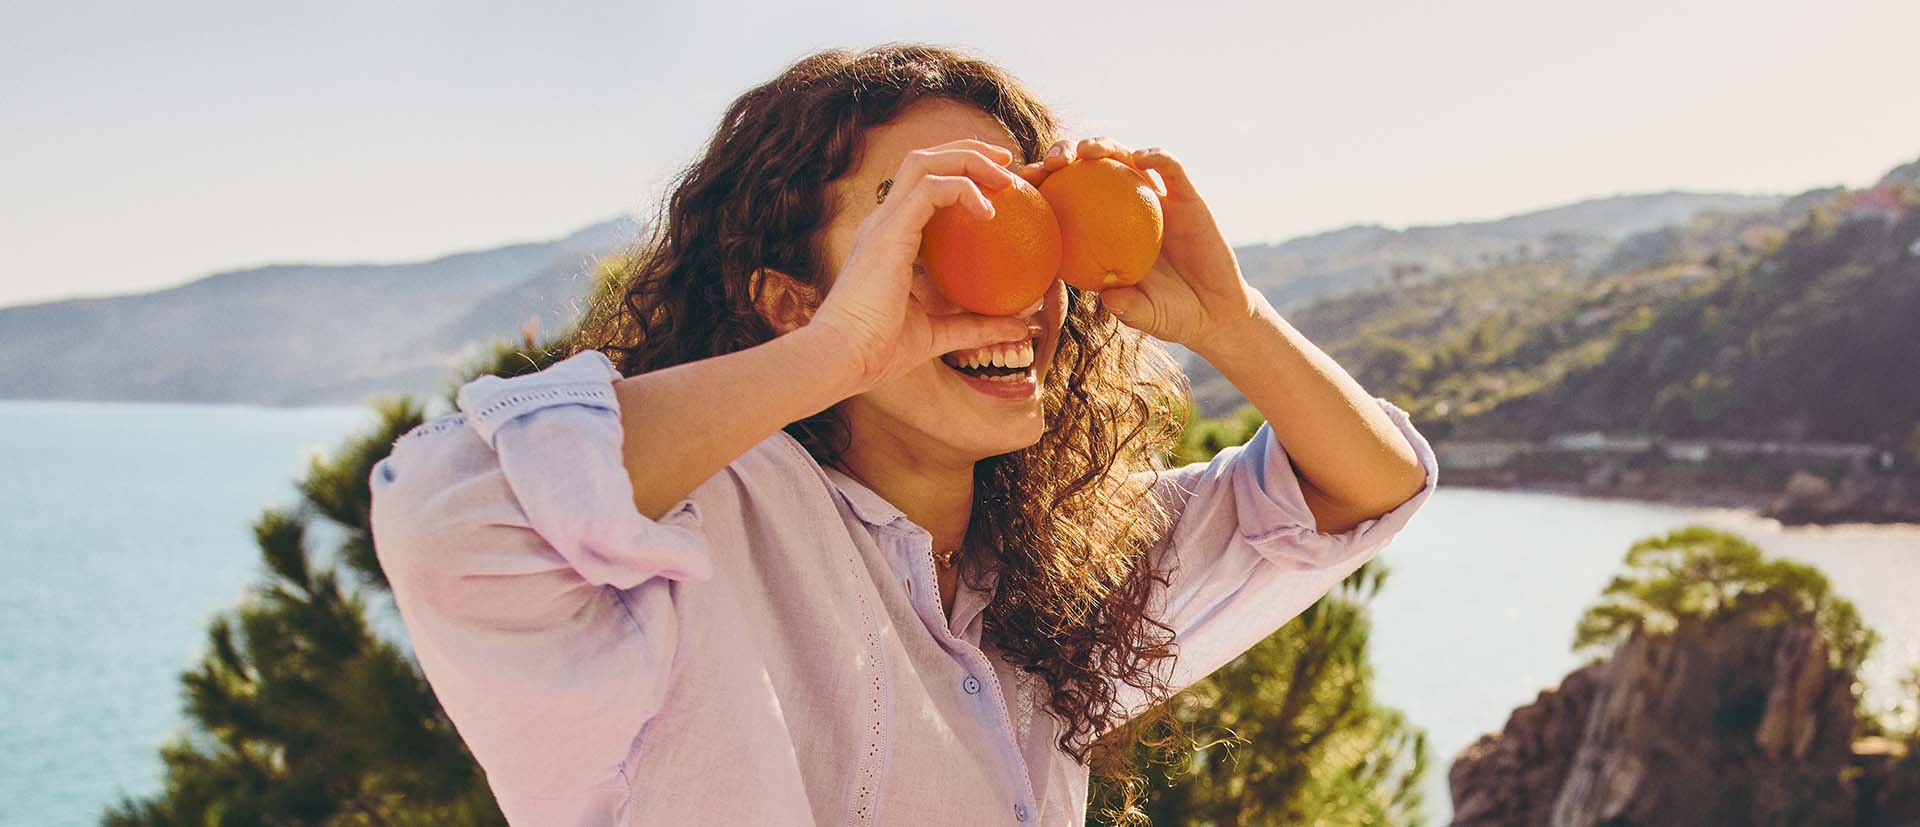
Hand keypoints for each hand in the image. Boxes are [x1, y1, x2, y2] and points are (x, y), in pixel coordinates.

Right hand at [808, 139, 1037, 394]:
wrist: (843, 359)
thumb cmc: (878, 351)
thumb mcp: (937, 334)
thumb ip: (975, 326)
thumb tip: (1018, 328)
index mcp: (889, 238)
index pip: (923, 186)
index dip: (960, 174)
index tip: (999, 186)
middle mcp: (883, 222)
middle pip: (923, 160)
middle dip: (967, 150)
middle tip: (1007, 162)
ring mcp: (883, 222)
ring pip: (924, 161)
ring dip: (968, 158)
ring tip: (1004, 174)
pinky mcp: (889, 231)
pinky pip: (932, 189)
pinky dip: (963, 189)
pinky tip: (989, 211)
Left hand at [1014, 137, 1259, 356]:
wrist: (1214, 311)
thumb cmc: (1171, 316)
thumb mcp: (1146, 315)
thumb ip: (1128, 307)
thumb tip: (1106, 297)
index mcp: (1098, 233)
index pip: (1061, 199)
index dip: (1039, 186)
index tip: (1020, 184)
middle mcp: (1121, 209)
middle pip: (1084, 168)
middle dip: (1063, 154)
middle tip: (1053, 163)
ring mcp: (1152, 199)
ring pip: (1123, 158)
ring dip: (1103, 145)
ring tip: (1089, 151)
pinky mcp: (1186, 196)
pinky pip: (1171, 169)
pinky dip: (1157, 157)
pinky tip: (1143, 157)